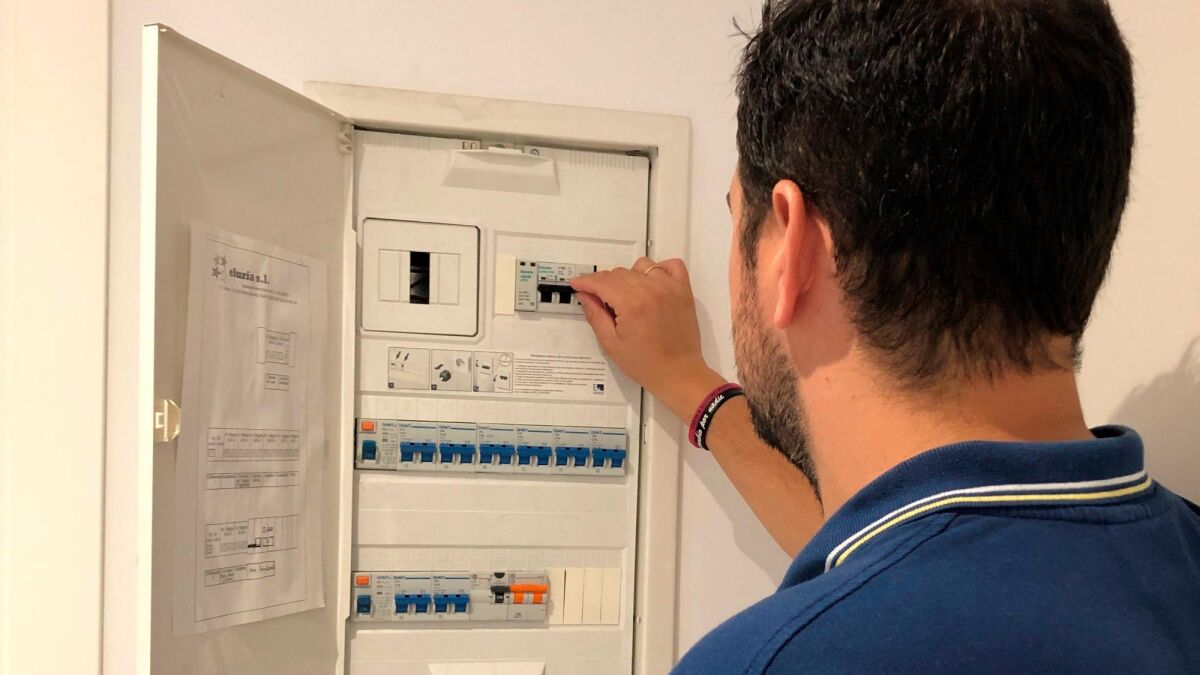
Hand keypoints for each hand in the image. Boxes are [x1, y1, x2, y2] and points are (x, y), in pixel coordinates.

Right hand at [571, 257, 726, 419]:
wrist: (678, 374)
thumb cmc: (648, 364)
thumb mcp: (611, 343)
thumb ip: (595, 314)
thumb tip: (585, 295)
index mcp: (632, 304)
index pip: (602, 282)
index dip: (585, 282)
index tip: (578, 284)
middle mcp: (652, 291)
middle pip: (619, 273)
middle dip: (604, 283)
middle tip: (599, 299)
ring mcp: (670, 289)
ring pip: (641, 266)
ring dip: (629, 276)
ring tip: (626, 295)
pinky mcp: (683, 291)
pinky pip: (672, 265)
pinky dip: (660, 268)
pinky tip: (651, 282)